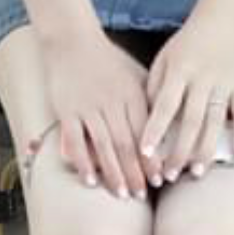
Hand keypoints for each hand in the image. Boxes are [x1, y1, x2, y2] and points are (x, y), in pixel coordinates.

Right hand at [42, 31, 152, 199]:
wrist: (72, 40)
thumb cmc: (108, 60)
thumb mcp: (135, 74)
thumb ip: (149, 99)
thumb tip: (166, 128)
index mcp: (131, 94)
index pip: (145, 132)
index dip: (153, 158)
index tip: (160, 179)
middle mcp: (111, 101)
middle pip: (126, 143)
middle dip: (136, 172)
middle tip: (143, 194)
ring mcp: (88, 106)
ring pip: (103, 145)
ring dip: (113, 172)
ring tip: (122, 195)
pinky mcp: (67, 109)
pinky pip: (75, 140)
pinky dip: (83, 161)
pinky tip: (90, 180)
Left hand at [139, 16, 233, 181]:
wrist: (222, 20)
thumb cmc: (186, 44)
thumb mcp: (164, 58)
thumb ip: (155, 87)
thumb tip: (148, 121)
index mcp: (179, 70)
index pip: (164, 105)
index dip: (155, 129)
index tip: (145, 153)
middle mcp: (202, 78)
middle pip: (190, 119)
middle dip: (179, 150)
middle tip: (170, 175)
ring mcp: (224, 83)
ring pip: (215, 120)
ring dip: (206, 148)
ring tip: (197, 172)